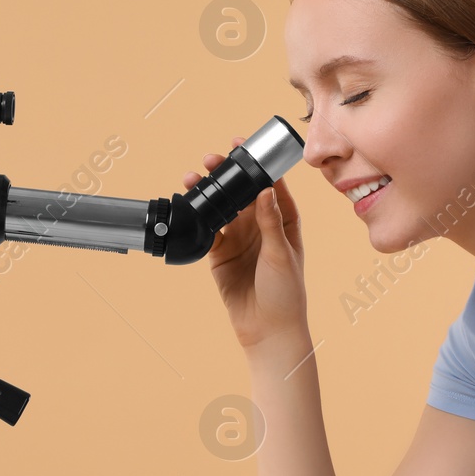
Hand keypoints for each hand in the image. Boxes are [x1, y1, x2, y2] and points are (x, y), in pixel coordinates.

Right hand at [183, 137, 308, 351]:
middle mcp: (261, 226)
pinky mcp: (220, 254)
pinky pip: (207, 230)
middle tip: (212, 159)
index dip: (257, 165)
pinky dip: (197, 218)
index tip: (243, 146)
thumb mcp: (281, 254)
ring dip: (208, 192)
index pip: (270, 185)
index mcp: (284, 221)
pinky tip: (188, 205)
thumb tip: (266, 189)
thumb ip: (271, 222)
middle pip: (242, 192)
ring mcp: (239, 239)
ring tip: (192, 177)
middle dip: (227, 174)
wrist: (267, 329)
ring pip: (221, 207)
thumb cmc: (286, 293)